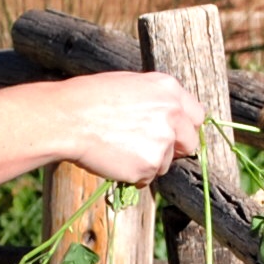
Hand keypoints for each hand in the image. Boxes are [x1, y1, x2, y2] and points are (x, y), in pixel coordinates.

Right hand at [58, 71, 203, 184]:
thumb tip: (164, 120)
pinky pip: (148, 178)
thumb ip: (153, 101)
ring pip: (166, 162)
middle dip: (174, 150)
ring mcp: (164, 140)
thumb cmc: (88, 99)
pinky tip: (112, 159)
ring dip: (147, 162)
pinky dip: (133, 175)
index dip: (184, 128)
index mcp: (168, 88)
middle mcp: (173, 113)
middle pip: (190, 142)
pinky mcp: (151, 164)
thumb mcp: (128, 86)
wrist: (67, 119)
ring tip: (118, 149)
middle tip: (148, 150)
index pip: (196, 115)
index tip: (175, 136)